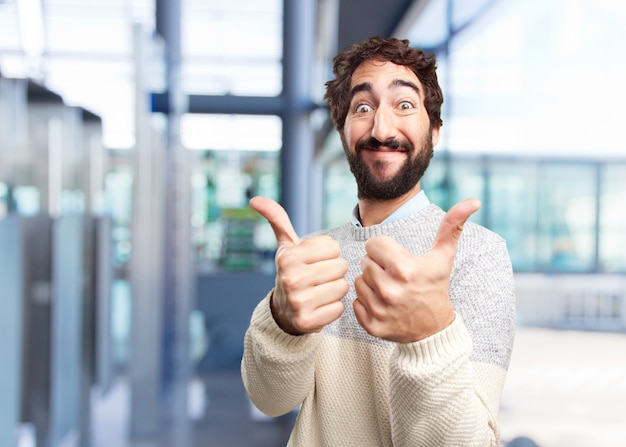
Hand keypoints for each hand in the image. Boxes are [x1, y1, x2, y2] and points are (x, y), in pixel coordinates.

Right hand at [250, 197, 348, 334]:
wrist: (283, 310)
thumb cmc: (292, 271)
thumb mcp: (286, 245)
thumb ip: (277, 219)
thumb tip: (255, 199)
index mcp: (288, 257)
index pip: (333, 247)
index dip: (328, 253)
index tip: (314, 260)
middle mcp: (291, 279)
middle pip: (340, 266)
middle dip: (333, 271)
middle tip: (318, 277)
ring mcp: (299, 303)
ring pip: (342, 287)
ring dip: (335, 288)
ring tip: (319, 290)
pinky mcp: (308, 322)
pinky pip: (340, 307)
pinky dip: (334, 307)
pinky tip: (319, 305)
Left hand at [353, 198, 480, 342]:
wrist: (434, 330)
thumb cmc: (435, 287)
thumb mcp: (443, 257)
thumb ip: (452, 226)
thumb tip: (473, 201)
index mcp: (404, 268)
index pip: (373, 244)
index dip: (384, 249)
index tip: (397, 259)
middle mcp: (390, 289)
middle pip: (364, 262)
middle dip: (377, 266)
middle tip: (395, 276)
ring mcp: (380, 309)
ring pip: (358, 281)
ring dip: (370, 283)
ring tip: (390, 289)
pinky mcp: (372, 325)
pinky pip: (355, 302)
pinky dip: (366, 302)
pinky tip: (383, 304)